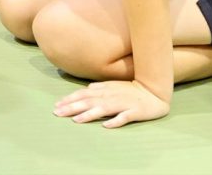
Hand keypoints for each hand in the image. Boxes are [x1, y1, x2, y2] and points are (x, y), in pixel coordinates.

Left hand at [54, 80, 170, 127]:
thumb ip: (101, 86)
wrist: (155, 92)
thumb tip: (88, 87)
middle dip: (72, 107)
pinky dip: (115, 121)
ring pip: (103, 109)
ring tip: (76, 120)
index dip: (70, 99)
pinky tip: (106, 126)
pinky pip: (124, 117)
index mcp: (105, 90)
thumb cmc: (132, 90)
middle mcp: (111, 96)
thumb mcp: (114, 85)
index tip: (56, 105)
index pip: (83, 94)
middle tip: (58, 113)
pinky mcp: (134, 112)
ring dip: (89, 114)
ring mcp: (122, 104)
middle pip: (88, 101)